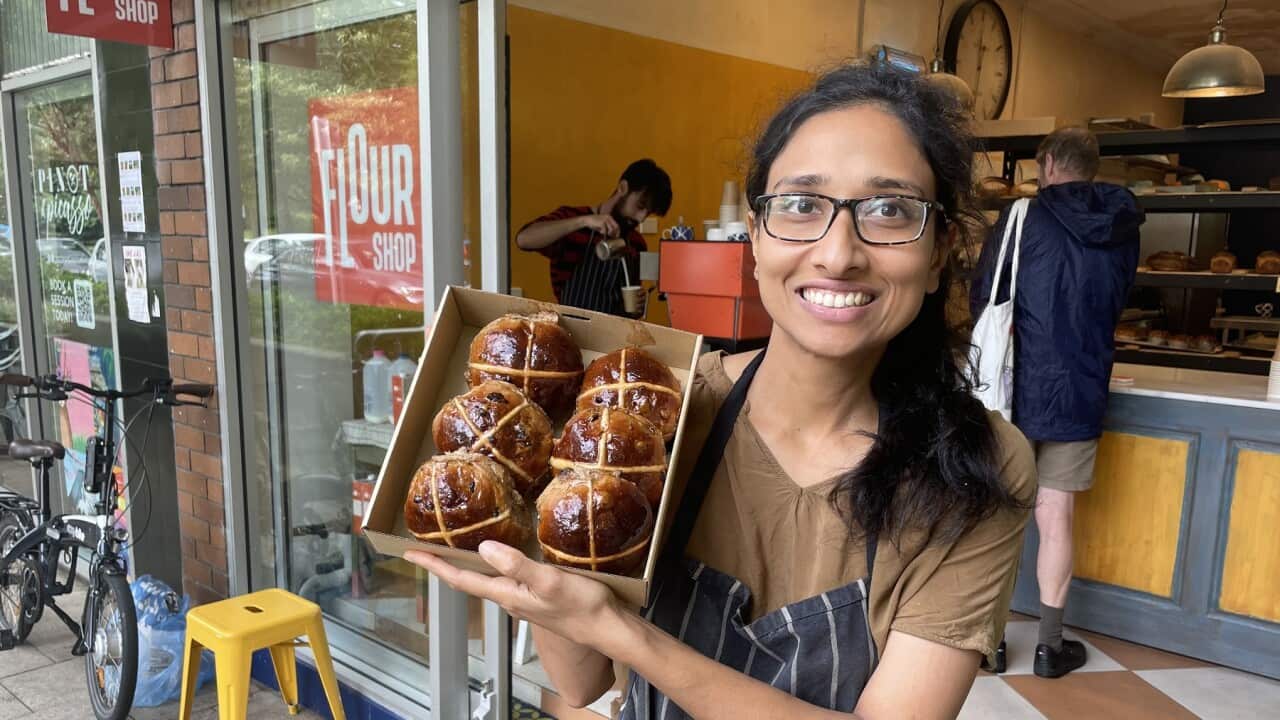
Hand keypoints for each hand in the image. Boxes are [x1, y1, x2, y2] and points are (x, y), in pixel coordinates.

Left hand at [404, 541, 621, 647]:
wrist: (606, 627)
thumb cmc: (581, 606)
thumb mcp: (548, 581)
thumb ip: (516, 565)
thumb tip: (483, 549)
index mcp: (507, 594)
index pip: (461, 579)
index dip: (435, 565)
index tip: (411, 553)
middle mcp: (509, 599)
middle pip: (468, 580)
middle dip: (445, 564)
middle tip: (426, 547)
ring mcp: (523, 600)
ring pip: (487, 580)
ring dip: (467, 565)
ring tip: (454, 548)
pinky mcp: (537, 597)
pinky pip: (506, 579)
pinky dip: (493, 566)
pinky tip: (500, 556)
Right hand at [580, 213, 620, 237]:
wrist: (586, 220)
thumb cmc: (594, 223)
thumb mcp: (602, 224)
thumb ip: (608, 227)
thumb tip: (613, 234)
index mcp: (609, 216)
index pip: (617, 224)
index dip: (618, 231)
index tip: (617, 236)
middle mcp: (608, 217)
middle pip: (616, 227)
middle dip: (615, 233)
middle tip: (613, 237)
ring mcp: (606, 220)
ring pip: (611, 229)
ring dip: (608, 233)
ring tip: (602, 232)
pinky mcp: (602, 223)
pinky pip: (605, 230)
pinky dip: (603, 233)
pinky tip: (600, 232)